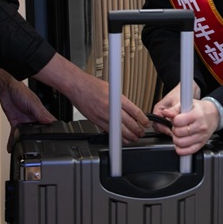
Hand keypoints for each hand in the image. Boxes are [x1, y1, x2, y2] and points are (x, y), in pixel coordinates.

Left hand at [0, 68, 56, 151]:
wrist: (6, 88)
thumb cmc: (20, 90)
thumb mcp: (32, 102)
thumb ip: (40, 113)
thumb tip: (50, 121)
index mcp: (41, 113)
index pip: (48, 125)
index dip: (50, 133)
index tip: (52, 142)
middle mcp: (34, 118)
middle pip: (37, 132)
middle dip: (36, 141)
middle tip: (36, 150)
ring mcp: (24, 121)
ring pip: (26, 135)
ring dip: (24, 142)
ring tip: (23, 152)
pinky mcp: (16, 122)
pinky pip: (15, 134)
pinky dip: (13, 140)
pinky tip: (12, 147)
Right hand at [33, 54, 148, 142]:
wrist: (77, 86)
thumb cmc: (91, 85)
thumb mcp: (110, 88)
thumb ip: (120, 99)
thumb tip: (129, 109)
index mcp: (116, 97)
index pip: (134, 111)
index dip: (142, 119)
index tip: (146, 123)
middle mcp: (110, 107)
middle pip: (129, 123)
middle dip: (137, 130)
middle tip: (141, 133)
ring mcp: (103, 115)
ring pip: (119, 130)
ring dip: (129, 136)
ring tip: (134, 138)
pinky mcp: (95, 121)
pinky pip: (108, 132)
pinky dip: (116, 137)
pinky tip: (121, 139)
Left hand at [152, 84, 218, 154]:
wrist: (213, 115)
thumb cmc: (199, 109)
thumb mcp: (188, 104)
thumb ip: (174, 109)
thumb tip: (165, 112)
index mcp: (196, 115)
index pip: (178, 121)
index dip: (173, 120)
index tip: (176, 119)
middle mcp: (200, 127)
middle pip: (178, 133)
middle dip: (174, 129)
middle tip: (177, 126)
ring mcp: (201, 137)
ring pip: (181, 143)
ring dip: (176, 139)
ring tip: (179, 133)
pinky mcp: (201, 144)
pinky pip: (188, 151)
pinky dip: (181, 149)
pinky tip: (181, 142)